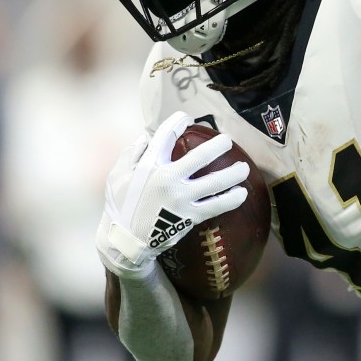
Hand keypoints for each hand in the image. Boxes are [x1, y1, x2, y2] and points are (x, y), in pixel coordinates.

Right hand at [96, 111, 248, 276]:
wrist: (126, 242)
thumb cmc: (120, 207)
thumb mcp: (117, 177)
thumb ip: (130, 154)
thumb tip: (146, 136)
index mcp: (149, 166)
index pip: (166, 136)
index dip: (178, 122)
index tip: (187, 118)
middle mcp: (168, 179)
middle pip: (199, 157)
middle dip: (217, 146)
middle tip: (227, 141)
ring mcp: (181, 199)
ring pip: (214, 182)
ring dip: (232, 173)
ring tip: (244, 168)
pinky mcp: (189, 217)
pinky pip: (216, 206)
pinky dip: (231, 199)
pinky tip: (242, 194)